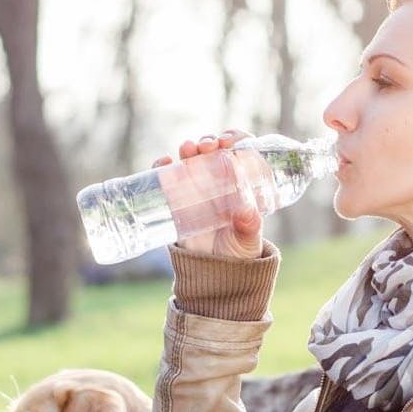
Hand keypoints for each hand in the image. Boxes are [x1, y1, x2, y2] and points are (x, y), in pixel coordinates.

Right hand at [152, 129, 263, 258]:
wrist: (214, 272)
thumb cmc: (239, 251)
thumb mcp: (247, 238)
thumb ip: (249, 226)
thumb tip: (246, 212)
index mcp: (242, 182)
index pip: (242, 149)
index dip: (235, 138)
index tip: (228, 142)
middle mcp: (220, 179)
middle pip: (214, 149)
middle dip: (210, 141)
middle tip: (208, 146)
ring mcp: (198, 187)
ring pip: (192, 158)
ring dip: (189, 147)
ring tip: (188, 149)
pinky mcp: (178, 198)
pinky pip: (168, 176)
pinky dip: (163, 165)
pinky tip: (164, 162)